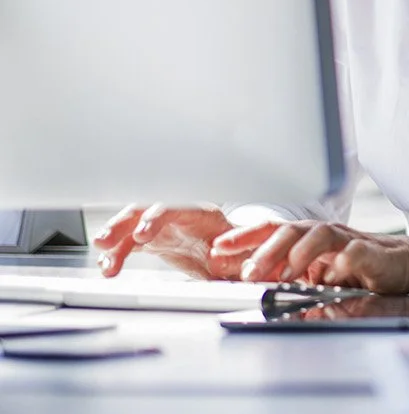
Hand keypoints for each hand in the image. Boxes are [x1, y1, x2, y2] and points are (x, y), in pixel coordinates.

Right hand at [92, 204, 242, 279]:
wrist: (236, 256)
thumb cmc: (240, 252)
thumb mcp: (240, 257)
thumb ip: (231, 259)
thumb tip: (219, 261)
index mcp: (204, 214)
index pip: (176, 208)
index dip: (156, 218)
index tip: (141, 234)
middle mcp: (179, 215)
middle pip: (146, 211)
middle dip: (123, 224)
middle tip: (105, 241)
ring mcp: (164, 226)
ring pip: (132, 226)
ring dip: (114, 241)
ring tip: (104, 262)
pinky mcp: (154, 240)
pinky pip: (129, 243)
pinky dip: (116, 253)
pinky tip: (107, 265)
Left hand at [212, 221, 408, 293]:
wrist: (408, 264)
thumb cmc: (362, 268)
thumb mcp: (319, 272)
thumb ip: (291, 272)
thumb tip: (255, 281)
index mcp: (311, 237)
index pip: (273, 229)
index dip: (246, 236)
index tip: (219, 249)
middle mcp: (328, 235)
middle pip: (292, 229)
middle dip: (267, 249)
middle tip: (250, 273)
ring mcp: (351, 242)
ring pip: (322, 234)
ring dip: (301, 253)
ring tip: (287, 274)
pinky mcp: (375, 255)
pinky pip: (357, 253)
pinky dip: (344, 261)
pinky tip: (333, 274)